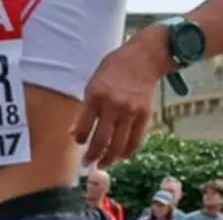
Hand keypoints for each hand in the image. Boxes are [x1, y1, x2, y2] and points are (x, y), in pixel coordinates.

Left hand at [73, 26, 168, 167]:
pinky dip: (127, 152)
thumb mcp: (94, 81)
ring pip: (118, 145)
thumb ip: (88, 105)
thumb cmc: (114, 68)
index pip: (84, 126)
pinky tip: (120, 156)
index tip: (78, 141)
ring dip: (109, 159)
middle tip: (87, 163)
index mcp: (96, 94)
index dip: (79, 138)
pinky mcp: (145, 115)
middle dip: (92, 155)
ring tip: (103, 164)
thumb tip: (79, 130)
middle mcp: (113, 105)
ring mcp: (130, 111)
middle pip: (100, 140)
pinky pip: (135, 140)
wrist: (143, 59)